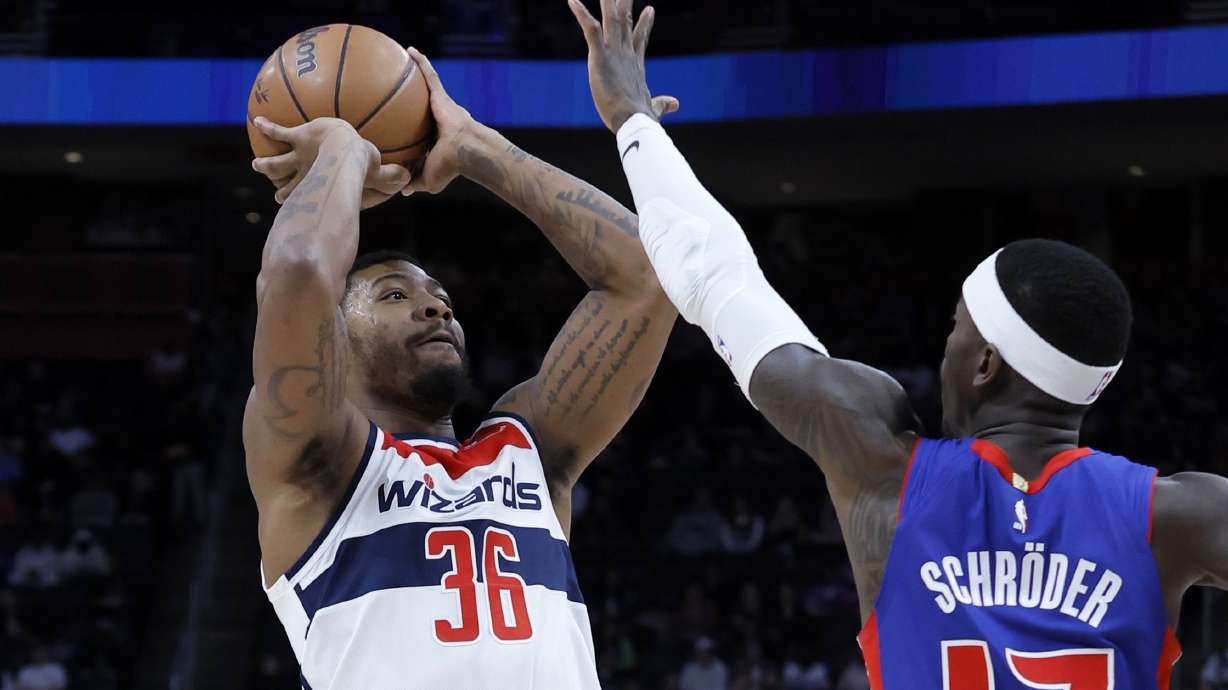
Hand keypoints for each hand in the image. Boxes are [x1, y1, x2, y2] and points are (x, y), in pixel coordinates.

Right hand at [250, 116, 408, 208]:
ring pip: (278, 164)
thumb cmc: (361, 165)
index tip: (294, 205)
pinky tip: (256, 119)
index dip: (305, 201)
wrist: (342, 151)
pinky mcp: (298, 137)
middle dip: (282, 189)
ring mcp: (299, 157)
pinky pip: (279, 132)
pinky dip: (267, 126)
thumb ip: (390, 178)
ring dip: (267, 165)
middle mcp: (306, 174)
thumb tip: (408, 181)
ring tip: (257, 165)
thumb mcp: (378, 172)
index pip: (313, 194)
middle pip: (289, 185)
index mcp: (322, 182)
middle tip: (277, 194)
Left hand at [401, 47, 478, 194]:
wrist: (466, 151)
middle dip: (410, 95)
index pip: (417, 130)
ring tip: (400, 59)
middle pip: (419, 103)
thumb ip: (413, 181)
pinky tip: (409, 50)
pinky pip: (429, 76)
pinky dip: (421, 62)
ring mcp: (439, 106)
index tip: (394, 120)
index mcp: (432, 138)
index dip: (408, 124)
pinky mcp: (440, 96)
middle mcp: (435, 119)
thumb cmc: (451, 167)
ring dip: (414, 72)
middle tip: (395, 87)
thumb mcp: (428, 179)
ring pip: (423, 85)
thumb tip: (401, 190)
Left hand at [568, 0, 677, 133]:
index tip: (650, 8)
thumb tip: (675, 103)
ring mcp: (614, 53)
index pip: (640, 39)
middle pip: (625, 20)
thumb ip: (662, 103)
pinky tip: (572, 0)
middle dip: (624, 2)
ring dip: (608, 1)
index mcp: (635, 65)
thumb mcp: (653, 108)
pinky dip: (581, 14)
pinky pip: (590, 30)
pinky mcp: (600, 57)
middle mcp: (626, 54)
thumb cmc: (641, 118)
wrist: (634, 121)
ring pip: (611, 19)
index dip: (644, 24)